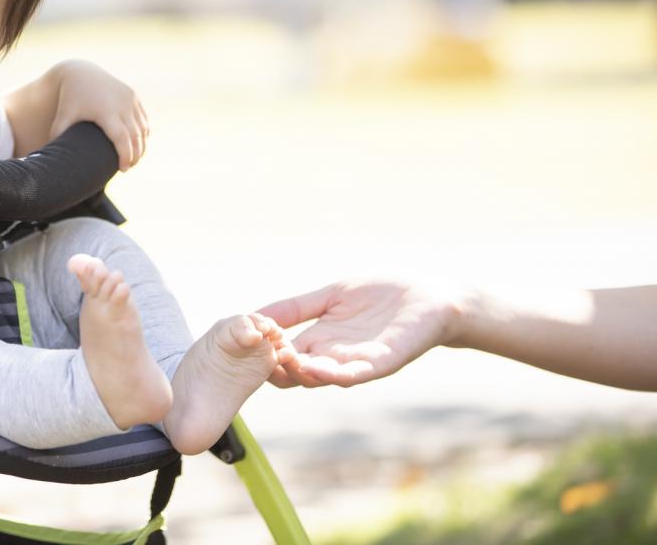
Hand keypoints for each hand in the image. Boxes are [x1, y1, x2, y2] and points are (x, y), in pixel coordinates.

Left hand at [49, 60, 148, 170]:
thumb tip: (53, 159)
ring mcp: (130, 99)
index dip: (125, 156)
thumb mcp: (63, 117)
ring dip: (141, 145)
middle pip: (136, 137)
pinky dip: (142, 133)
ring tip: (133, 159)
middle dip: (135, 155)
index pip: (122, 139)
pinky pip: (142, 119)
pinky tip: (138, 144)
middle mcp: (121, 104)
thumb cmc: (69, 100)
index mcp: (106, 111)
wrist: (80, 73)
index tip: (123, 169)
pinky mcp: (133, 96)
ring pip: (142, 129)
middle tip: (128, 168)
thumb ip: (59, 136)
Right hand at [255, 276, 466, 387]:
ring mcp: (356, 361)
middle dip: (275, 368)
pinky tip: (323, 369)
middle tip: (255, 357)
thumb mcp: (330, 296)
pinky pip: (357, 374)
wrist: (432, 298)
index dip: (262, 353)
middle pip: (295, 374)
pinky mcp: (383, 362)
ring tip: (285, 363)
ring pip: (322, 378)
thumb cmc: (384, 294)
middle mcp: (332, 356)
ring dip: (303, 374)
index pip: (281, 356)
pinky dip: (339, 375)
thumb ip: (295, 307)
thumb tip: (253, 314)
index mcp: (318, 339)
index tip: (242, 341)